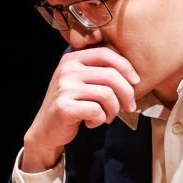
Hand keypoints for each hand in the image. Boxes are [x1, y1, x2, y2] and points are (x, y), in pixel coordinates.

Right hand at [21, 47, 139, 171]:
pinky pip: (97, 111)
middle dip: (127, 93)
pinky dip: (100, 120)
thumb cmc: (71, 105)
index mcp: (71, 59)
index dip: (126, 67)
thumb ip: (99, 72)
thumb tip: (133, 74)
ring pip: (107, 95)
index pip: (106, 54)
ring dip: (113, 110)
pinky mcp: (64, 107)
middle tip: (129, 106)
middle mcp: (66, 70)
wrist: (46, 129)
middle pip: (111, 75)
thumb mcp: (81, 82)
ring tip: (107, 116)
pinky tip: (92, 122)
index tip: (135, 81)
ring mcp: (64, 88)